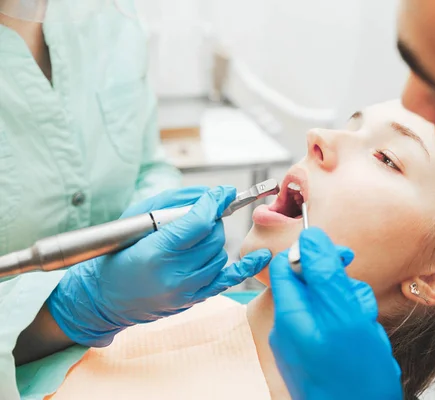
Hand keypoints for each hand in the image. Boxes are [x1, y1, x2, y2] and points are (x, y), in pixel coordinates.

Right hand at [47, 186, 271, 346]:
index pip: (199, 222)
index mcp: (157, 252)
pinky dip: (246, 267)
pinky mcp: (194, 300)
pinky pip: (228, 280)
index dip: (215, 202)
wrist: (105, 298)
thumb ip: (172, 204)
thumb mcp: (136, 220)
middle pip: (213, 237)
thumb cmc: (117, 254)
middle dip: (211, 220)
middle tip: (200, 216)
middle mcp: (175, 275)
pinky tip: (260, 255)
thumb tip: (208, 196)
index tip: (224, 192)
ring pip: (220, 254)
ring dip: (214, 240)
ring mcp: (187, 291)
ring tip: (195, 238)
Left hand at [269, 228, 402, 399]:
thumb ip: (325, 273)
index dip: (315, 254)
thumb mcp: (344, 314)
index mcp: (289, 315)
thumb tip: (310, 237)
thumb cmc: (355, 378)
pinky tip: (363, 345)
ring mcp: (301, 345)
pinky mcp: (314, 357)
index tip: (342, 257)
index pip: (289, 265)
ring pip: (326, 307)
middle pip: (311, 285)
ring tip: (364, 332)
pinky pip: (330, 329)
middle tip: (359, 306)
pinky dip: (349, 330)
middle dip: (342, 288)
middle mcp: (289, 329)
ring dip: (350, 310)